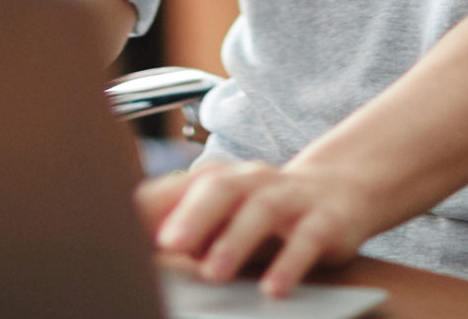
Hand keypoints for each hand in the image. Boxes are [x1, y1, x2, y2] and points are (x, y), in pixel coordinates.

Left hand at [138, 158, 385, 297]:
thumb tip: (134, 251)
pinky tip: (274, 288)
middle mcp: (252, 182)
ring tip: (214, 273)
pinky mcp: (325, 221)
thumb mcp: (225, 214)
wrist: (342, 189)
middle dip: (192, 215)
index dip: (152, 208)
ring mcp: (290, 199)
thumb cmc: (267, 209)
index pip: (178, 187)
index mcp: (220, 180)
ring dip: (236, 240)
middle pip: (219, 188)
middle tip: (167, 244)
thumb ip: (186, 227)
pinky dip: (289, 264)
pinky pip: (307, 240)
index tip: (125, 231)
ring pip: (262, 211)